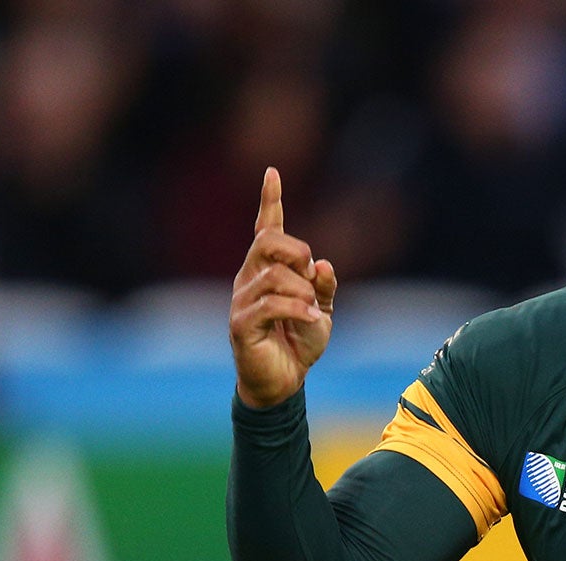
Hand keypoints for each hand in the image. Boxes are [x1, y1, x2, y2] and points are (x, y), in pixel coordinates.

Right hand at [230, 167, 336, 409]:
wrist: (283, 382)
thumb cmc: (298, 344)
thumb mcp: (322, 312)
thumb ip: (324, 288)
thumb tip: (324, 265)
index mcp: (267, 270)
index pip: (266, 229)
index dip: (269, 201)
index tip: (272, 173)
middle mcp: (250, 278)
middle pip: (267, 242)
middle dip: (296, 251)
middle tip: (311, 275)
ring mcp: (242, 300)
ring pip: (273, 275)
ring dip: (301, 290)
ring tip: (312, 310)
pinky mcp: (241, 324)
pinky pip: (270, 304)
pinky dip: (297, 308)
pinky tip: (311, 319)